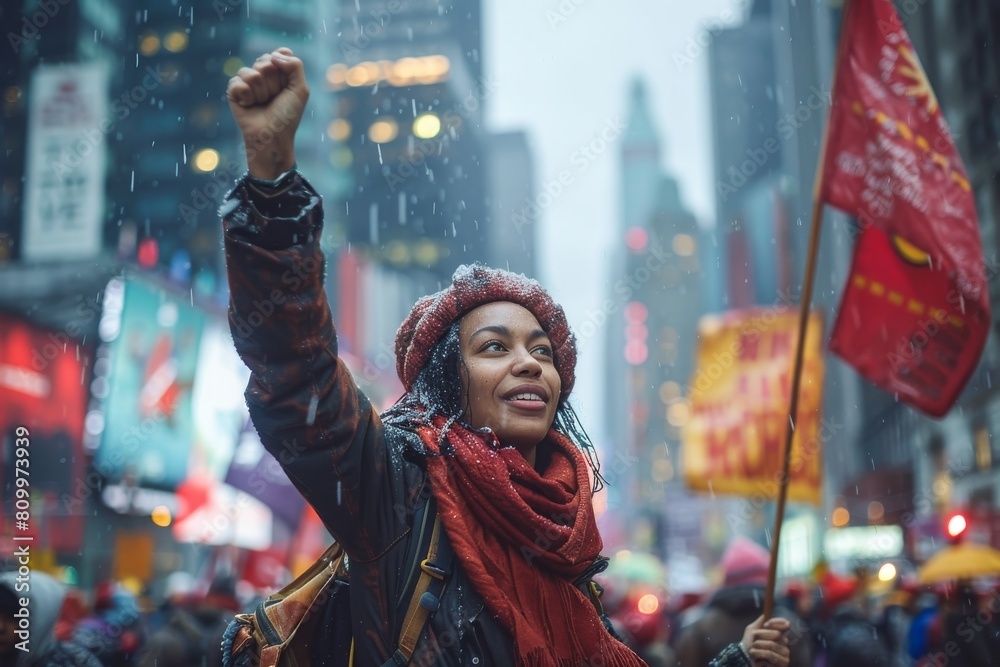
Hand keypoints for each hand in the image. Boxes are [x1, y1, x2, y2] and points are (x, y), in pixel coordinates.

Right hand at [226, 47, 308, 179]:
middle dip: (273, 82)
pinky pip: (238, 82)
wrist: (272, 136)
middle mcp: (263, 73)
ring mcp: (247, 81)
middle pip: (265, 61)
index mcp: (279, 71)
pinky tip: (249, 106)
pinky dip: (247, 96)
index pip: (279, 53)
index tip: (286, 86)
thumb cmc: (287, 116)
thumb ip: (295, 66)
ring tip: (262, 103)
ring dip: (261, 92)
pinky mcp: (234, 91)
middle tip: (274, 98)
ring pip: (251, 73)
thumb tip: (274, 55)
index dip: (284, 69)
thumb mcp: (300, 90)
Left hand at [740, 615, 790, 666]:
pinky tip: (754, 655)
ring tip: (752, 650)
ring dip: (758, 646)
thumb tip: (767, 612)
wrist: (745, 659)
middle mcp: (784, 644)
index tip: (765, 624)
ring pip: (772, 644)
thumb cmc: (749, 645)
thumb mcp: (752, 630)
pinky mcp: (782, 664)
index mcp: (779, 635)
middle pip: (777, 634)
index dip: (776, 623)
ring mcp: (785, 655)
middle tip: (754, 642)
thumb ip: (760, 621)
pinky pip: (771, 654)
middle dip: (761, 636)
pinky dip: (759, 653)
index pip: (785, 625)